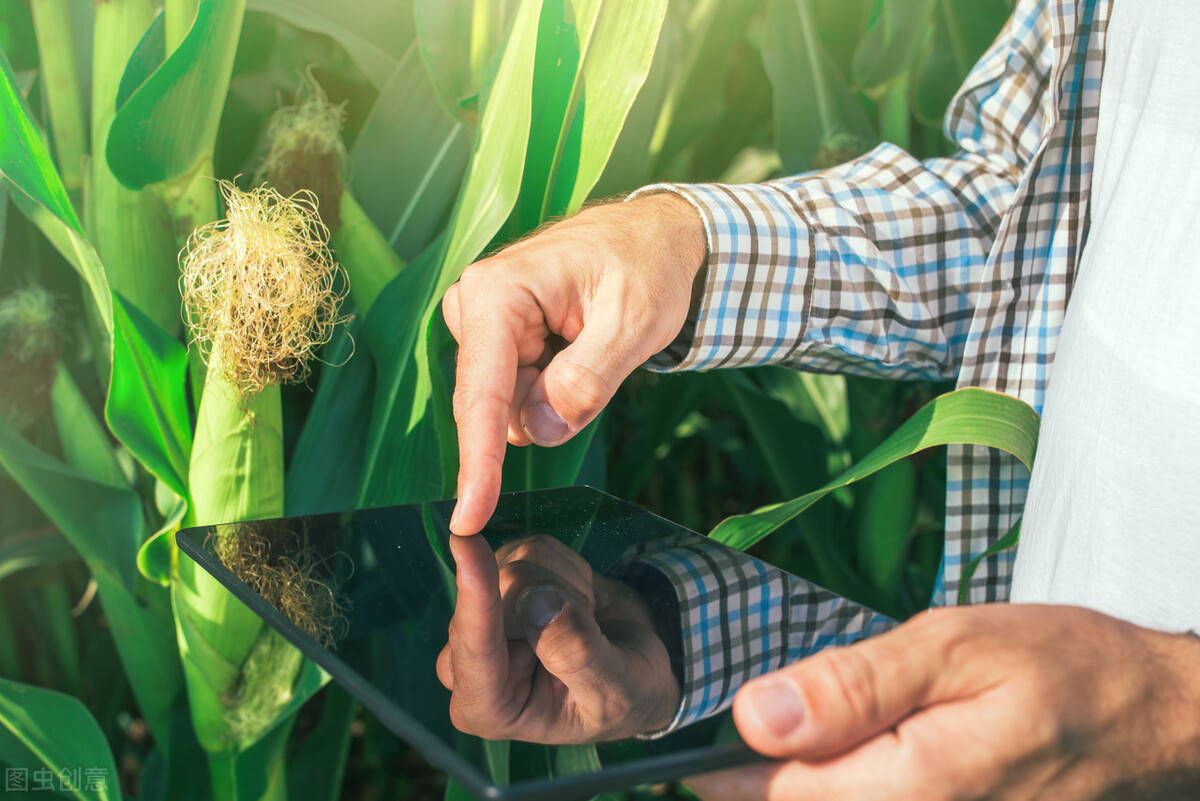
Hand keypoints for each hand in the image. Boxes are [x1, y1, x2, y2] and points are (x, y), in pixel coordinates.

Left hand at [436, 533, 680, 742]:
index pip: (474, 647)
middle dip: (556, 599)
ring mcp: (483, 615)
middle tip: (593, 636)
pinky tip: (578, 601)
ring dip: (567, 585)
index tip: (465, 543)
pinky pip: (533, 546)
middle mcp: (470, 662)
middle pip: (498, 592)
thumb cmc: (626, 696)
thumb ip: (575, 652)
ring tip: (586, 623)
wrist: (641, 669)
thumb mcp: (614, 689)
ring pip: (515, 562)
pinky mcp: (500, 578)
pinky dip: (568, 567)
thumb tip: (533, 600)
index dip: (474, 596)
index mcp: (488, 708)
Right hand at [442, 194, 705, 534]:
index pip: (483, 392)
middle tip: (602, 351)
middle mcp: (475, 303)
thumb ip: (586, 380)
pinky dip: (554, 388)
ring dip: (554, 395)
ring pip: (509, 404)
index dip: (477, 461)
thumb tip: (537, 431)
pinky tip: (578, 344)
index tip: (469, 516)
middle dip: (544, 407)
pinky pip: (520, 394)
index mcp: (498, 290)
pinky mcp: (497, 338)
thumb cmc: (647, 266)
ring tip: (593, 338)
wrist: (656, 238)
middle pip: (494, 403)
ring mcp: (483, 322)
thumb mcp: (633, 324)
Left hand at [689, 605, 1199, 799]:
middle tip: (759, 730)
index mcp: (921, 788)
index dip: (727, 770)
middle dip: (766, 780)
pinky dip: (850, 788)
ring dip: (809, 785)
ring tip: (810, 739)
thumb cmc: (1063, 669)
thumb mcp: (955, 646)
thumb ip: (853, 685)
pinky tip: (857, 759)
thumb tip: (755, 715)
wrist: (1153, 719)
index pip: (782, 797)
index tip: (695, 747)